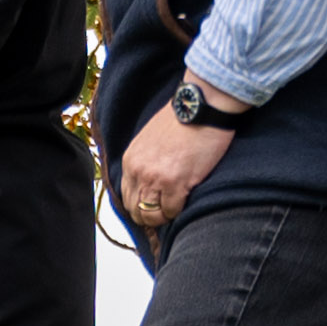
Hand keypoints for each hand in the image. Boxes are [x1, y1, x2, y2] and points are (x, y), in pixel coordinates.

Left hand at [118, 102, 232, 234]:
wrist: (200, 108)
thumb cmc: (180, 121)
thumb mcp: (149, 140)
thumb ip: (144, 161)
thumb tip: (147, 181)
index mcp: (130, 161)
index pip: (126, 196)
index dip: (139, 205)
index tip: (152, 206)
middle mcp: (138, 172)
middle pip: (135, 210)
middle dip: (148, 215)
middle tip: (163, 212)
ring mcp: (156, 179)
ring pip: (150, 216)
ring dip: (162, 217)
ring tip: (173, 210)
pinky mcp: (176, 183)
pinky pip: (171, 211)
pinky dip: (177, 211)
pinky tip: (185, 201)